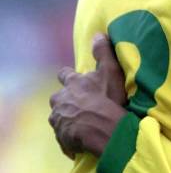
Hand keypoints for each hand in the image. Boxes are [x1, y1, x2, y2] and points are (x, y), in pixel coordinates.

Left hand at [48, 34, 127, 157]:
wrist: (102, 129)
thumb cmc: (108, 99)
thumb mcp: (110, 71)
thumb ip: (103, 52)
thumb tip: (98, 34)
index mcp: (72, 84)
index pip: (65, 75)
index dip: (69, 76)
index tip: (75, 79)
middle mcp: (60, 100)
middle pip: (58, 97)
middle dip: (67, 100)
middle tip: (82, 104)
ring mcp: (59, 120)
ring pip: (60, 117)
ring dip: (69, 118)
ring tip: (84, 123)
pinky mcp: (61, 138)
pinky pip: (65, 136)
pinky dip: (72, 136)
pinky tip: (83, 138)